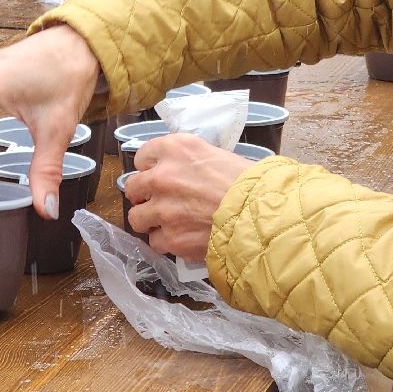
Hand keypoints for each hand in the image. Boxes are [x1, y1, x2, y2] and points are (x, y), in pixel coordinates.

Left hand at [124, 134, 250, 261]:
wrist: (259, 213)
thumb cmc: (247, 181)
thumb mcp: (215, 155)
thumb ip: (188, 161)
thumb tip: (180, 172)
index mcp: (174, 149)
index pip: (142, 156)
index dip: (150, 168)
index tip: (158, 174)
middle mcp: (161, 176)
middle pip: (133, 186)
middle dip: (144, 195)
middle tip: (159, 200)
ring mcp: (162, 209)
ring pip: (136, 217)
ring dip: (150, 220)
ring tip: (168, 223)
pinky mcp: (169, 237)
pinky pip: (154, 242)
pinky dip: (166, 242)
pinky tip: (181, 238)